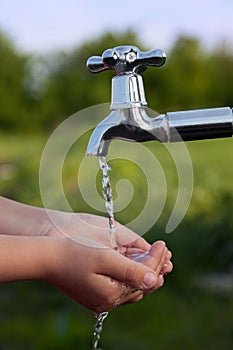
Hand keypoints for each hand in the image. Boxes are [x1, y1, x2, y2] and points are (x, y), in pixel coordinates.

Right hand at [43, 212, 171, 311]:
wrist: (48, 258)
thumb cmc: (74, 253)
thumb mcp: (104, 258)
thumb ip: (130, 270)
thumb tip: (154, 279)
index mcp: (111, 295)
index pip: (144, 277)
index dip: (157, 260)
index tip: (163, 243)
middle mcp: (108, 301)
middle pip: (140, 284)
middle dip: (154, 266)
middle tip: (165, 250)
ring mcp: (102, 299)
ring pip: (133, 286)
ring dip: (146, 271)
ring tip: (157, 257)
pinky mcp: (96, 293)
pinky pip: (122, 286)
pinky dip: (133, 275)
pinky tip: (138, 264)